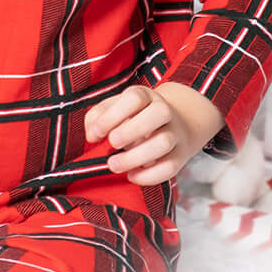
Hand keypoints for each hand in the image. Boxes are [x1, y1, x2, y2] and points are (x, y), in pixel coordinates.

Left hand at [83, 84, 221, 186]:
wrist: (172, 126)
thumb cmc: (134, 117)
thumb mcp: (114, 109)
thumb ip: (97, 118)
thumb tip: (92, 135)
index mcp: (145, 96)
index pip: (134, 98)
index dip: (114, 114)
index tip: (97, 133)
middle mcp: (164, 111)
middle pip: (157, 114)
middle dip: (131, 131)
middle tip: (112, 144)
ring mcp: (175, 133)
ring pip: (163, 142)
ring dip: (136, 156)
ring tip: (114, 164)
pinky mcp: (180, 156)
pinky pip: (169, 167)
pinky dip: (149, 175)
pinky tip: (131, 175)